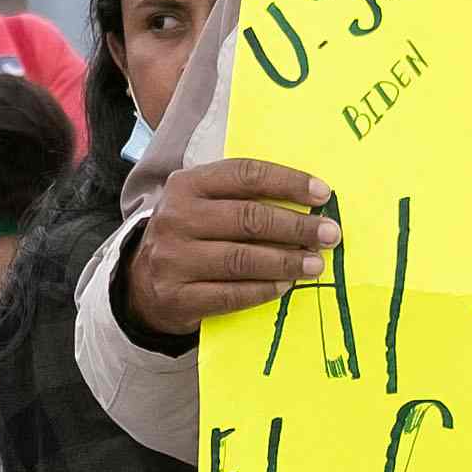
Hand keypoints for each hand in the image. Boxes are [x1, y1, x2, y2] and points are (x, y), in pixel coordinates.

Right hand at [124, 153, 336, 338]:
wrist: (142, 284)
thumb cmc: (189, 237)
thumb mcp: (202, 205)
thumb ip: (241, 197)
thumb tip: (308, 203)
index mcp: (187, 185)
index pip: (245, 174)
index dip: (288, 182)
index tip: (323, 194)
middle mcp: (177, 218)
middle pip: (248, 218)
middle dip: (296, 226)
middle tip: (329, 234)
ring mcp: (174, 259)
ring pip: (241, 259)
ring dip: (286, 261)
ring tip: (316, 263)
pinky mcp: (178, 297)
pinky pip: (231, 294)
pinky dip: (264, 290)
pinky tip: (286, 285)